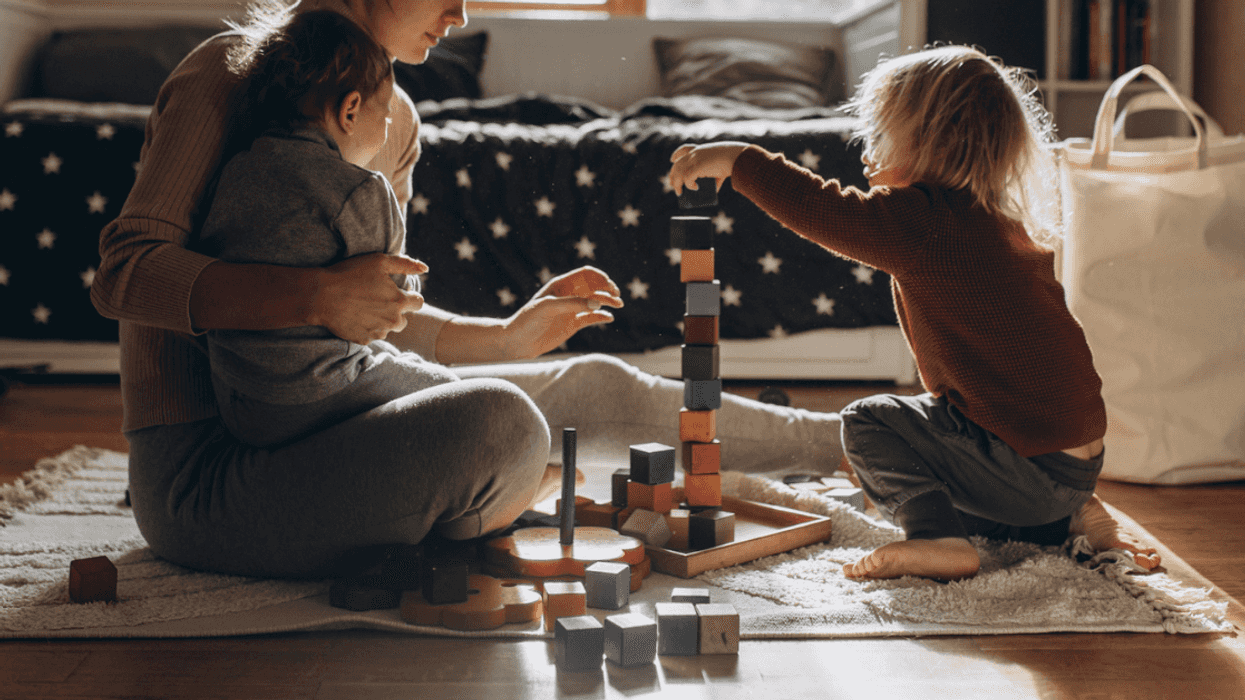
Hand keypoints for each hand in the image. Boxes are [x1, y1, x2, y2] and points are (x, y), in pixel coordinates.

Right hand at [311, 253, 427, 344]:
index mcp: (399, 301)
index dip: (409, 297)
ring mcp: (378, 332)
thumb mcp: (379, 261)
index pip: (418, 303)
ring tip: (365, 308)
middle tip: (378, 300)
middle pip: (404, 319)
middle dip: (396, 311)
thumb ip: (406, 264)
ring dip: (382, 321)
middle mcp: (393, 320)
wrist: (321, 295)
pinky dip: (367, 328)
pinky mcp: (364, 340)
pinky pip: (372, 335)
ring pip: (389, 329)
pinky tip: (356, 316)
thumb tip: (426, 268)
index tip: (397, 292)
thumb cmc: (350, 274)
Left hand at [501, 266, 623, 359]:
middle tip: (617, 296)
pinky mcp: (573, 324)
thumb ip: (573, 303)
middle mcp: (568, 295)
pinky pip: (592, 318)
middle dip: (607, 288)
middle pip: (594, 286)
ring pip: (595, 302)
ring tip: (619, 305)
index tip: (609, 285)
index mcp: (561, 285)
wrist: (518, 341)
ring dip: (608, 301)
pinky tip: (609, 318)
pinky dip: (602, 317)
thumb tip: (597, 302)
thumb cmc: (528, 320)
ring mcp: (571, 310)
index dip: (599, 277)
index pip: (586, 274)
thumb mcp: (548, 307)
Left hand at [668, 142, 749, 196]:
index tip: (672, 160)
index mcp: (700, 150)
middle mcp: (695, 153)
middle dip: (673, 174)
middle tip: (672, 184)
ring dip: (677, 183)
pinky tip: (694, 189)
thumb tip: (714, 190)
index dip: (676, 155)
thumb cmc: (732, 160)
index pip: (684, 149)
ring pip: (678, 172)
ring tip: (679, 192)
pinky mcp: (697, 167)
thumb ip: (715, 178)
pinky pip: (687, 178)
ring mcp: (695, 159)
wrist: (736, 157)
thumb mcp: (721, 167)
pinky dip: (689, 185)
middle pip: (677, 164)